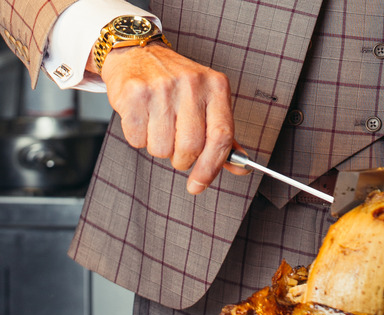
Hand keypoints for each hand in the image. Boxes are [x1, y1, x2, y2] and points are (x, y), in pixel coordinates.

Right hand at [93, 42, 248, 194]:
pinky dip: (138, 139)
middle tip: (177, 150)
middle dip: (182, 159)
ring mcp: (162, 86)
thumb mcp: (207, 101)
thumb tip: (241, 168)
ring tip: (158, 127)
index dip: (212, 166)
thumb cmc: (175, 83)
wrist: (137, 53)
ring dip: (159, 148)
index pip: (221, 136)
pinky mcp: (134, 92)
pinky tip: (142, 119)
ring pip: (162, 147)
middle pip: (191, 146)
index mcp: (216, 86)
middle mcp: (192, 83)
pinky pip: (137, 139)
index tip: (199, 184)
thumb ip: (222, 135)